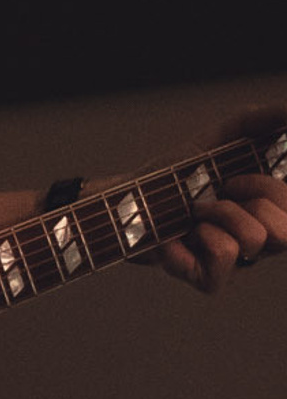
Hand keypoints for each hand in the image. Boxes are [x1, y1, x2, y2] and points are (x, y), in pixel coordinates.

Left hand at [153, 107, 286, 293]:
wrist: (127, 199)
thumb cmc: (181, 171)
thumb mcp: (226, 134)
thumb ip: (266, 119)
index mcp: (276, 211)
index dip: (273, 190)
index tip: (237, 178)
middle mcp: (264, 240)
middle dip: (250, 198)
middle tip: (219, 192)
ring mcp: (239, 263)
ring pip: (255, 239)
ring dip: (217, 214)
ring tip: (193, 213)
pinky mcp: (210, 279)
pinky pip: (223, 258)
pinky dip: (198, 237)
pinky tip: (178, 239)